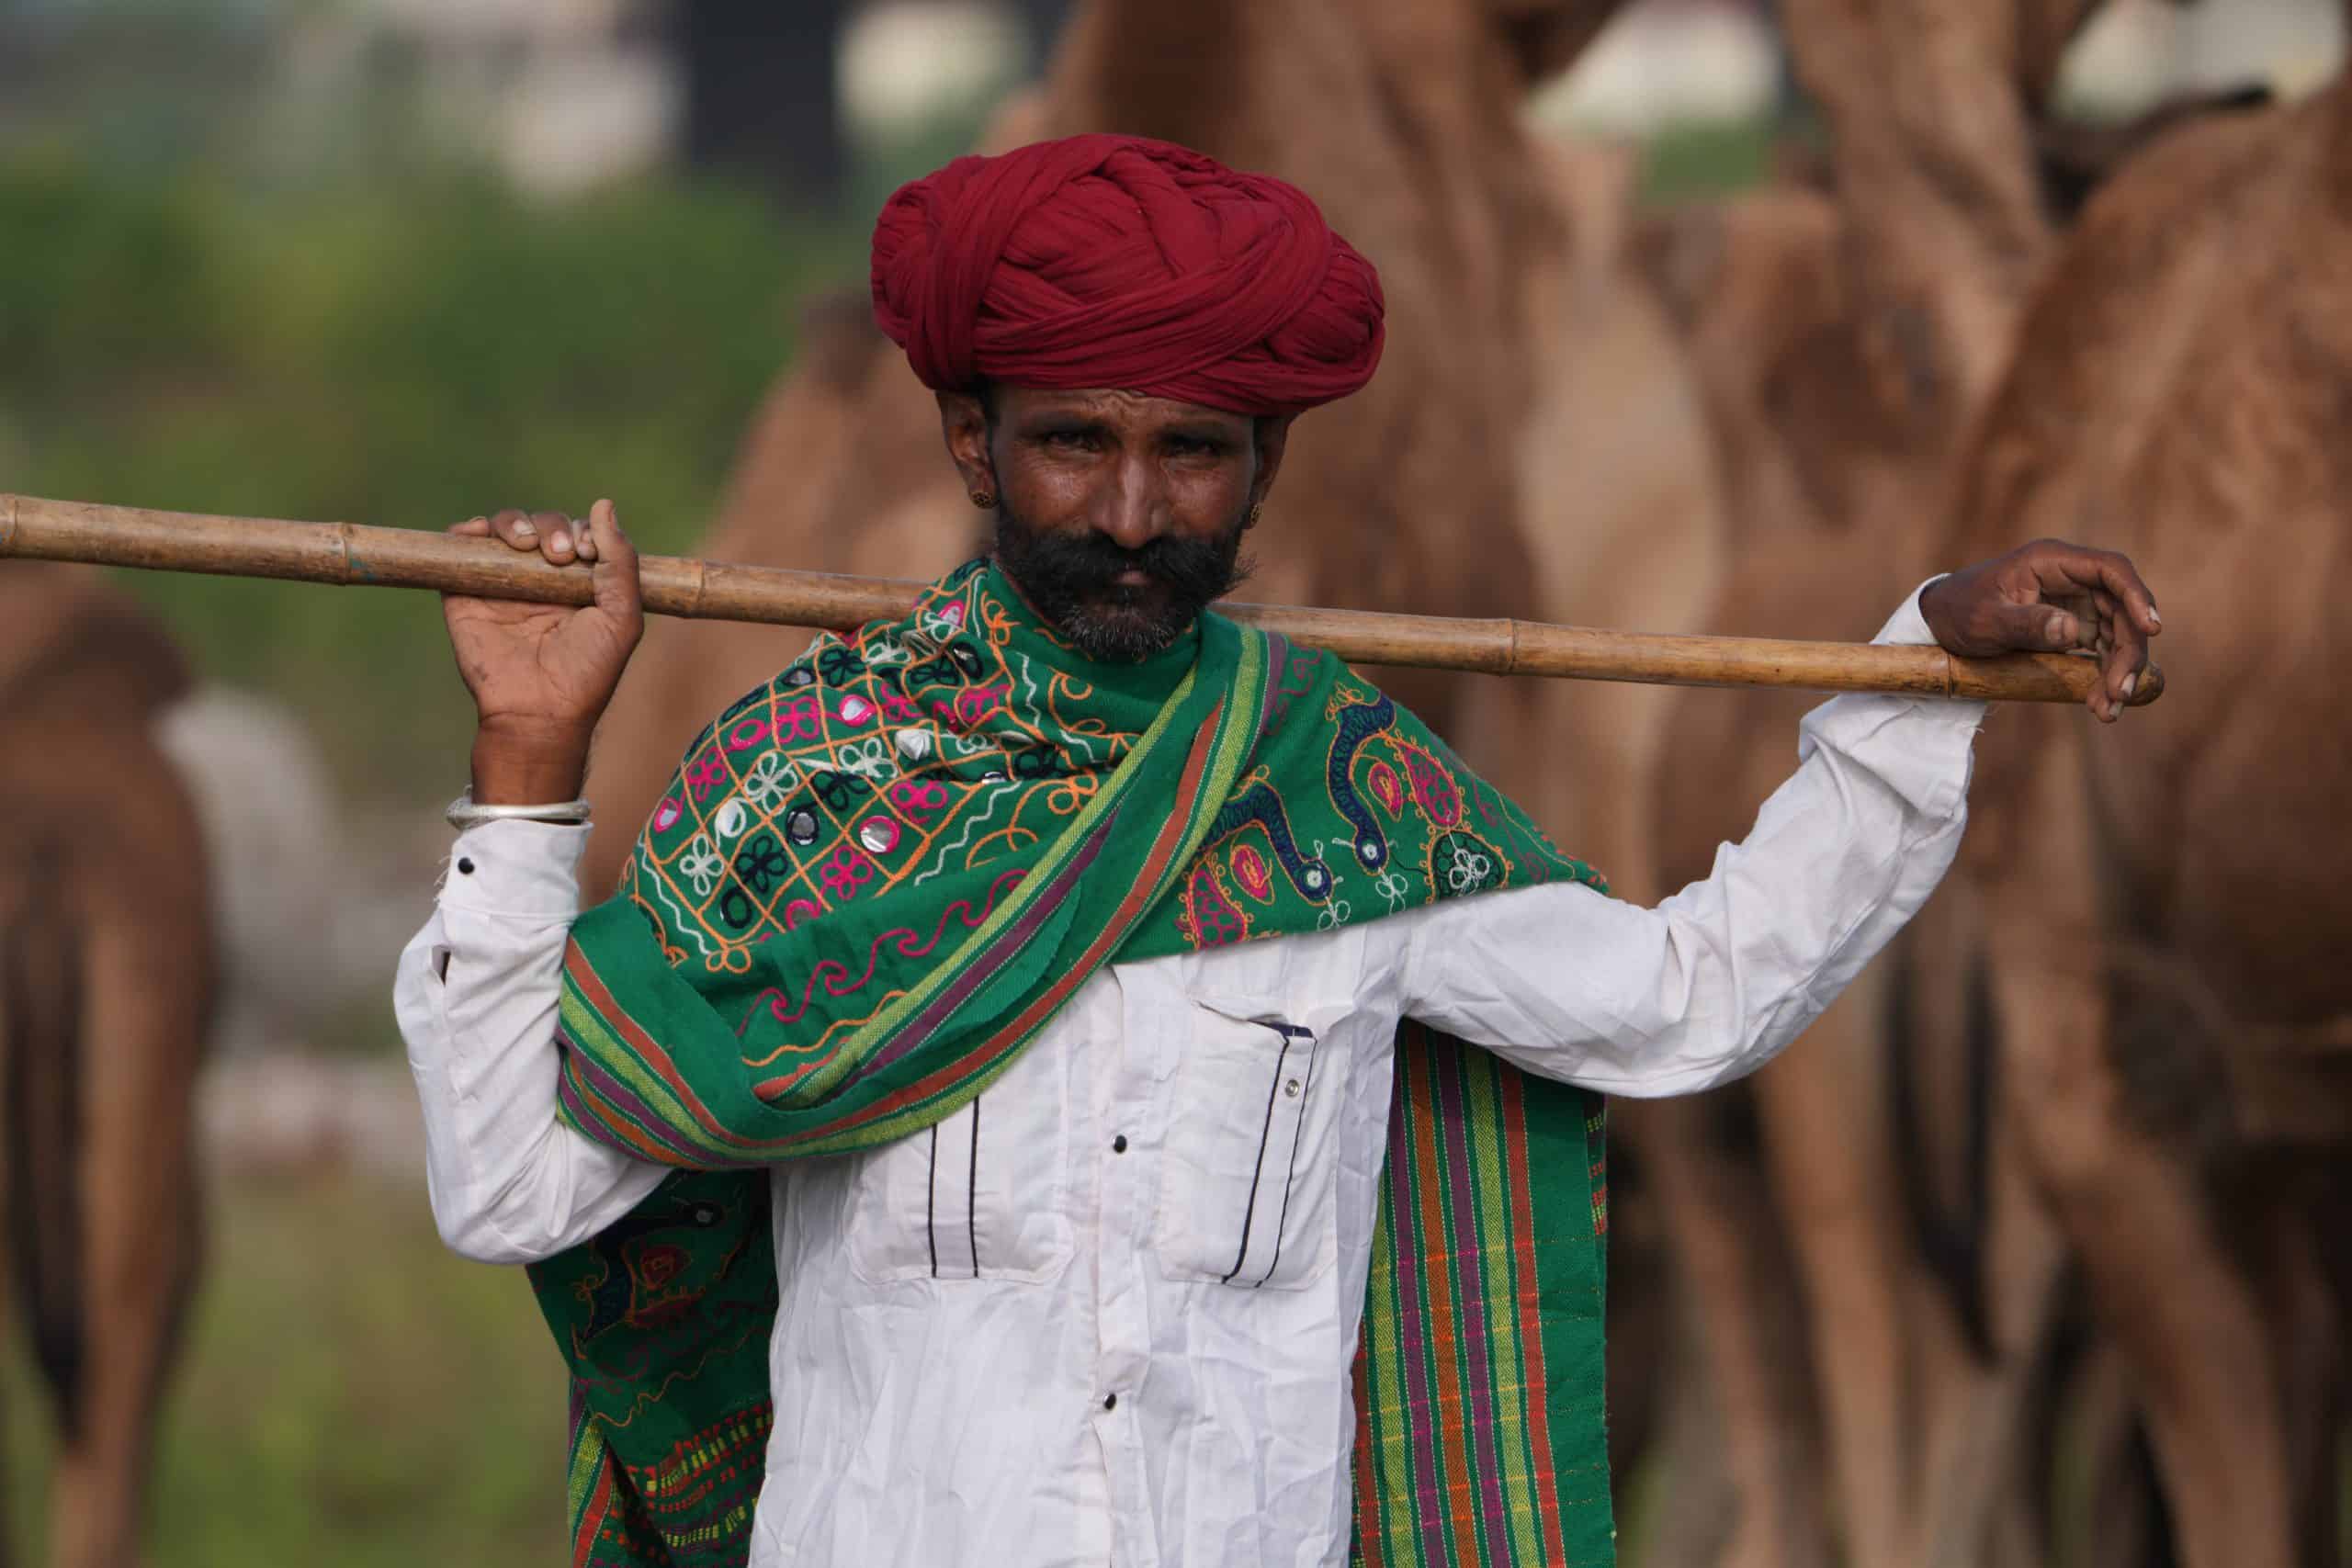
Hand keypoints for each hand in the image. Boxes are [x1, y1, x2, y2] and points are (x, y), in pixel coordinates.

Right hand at [440, 500, 641, 801]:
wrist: (539, 711)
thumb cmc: (587, 670)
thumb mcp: (621, 616)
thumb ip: (620, 562)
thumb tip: (603, 504)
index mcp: (579, 584)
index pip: (578, 535)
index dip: (583, 532)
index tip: (587, 553)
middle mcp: (539, 579)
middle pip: (542, 525)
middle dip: (553, 527)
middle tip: (560, 555)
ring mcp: (502, 583)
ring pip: (503, 528)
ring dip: (514, 522)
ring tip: (525, 542)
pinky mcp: (465, 592)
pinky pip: (461, 547)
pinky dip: (467, 530)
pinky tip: (478, 532)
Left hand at [1919, 538, 2160, 722]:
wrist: (1939, 623)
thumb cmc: (1960, 611)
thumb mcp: (1986, 620)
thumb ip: (2026, 623)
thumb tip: (2072, 631)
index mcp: (2052, 561)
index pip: (2110, 570)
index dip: (2137, 596)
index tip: (2151, 629)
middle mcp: (2070, 578)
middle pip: (2120, 609)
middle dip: (2127, 651)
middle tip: (2121, 691)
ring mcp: (2075, 603)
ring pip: (2116, 633)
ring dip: (2118, 670)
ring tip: (2108, 709)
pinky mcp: (2072, 626)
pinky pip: (2100, 650)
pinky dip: (2103, 676)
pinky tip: (2100, 705)